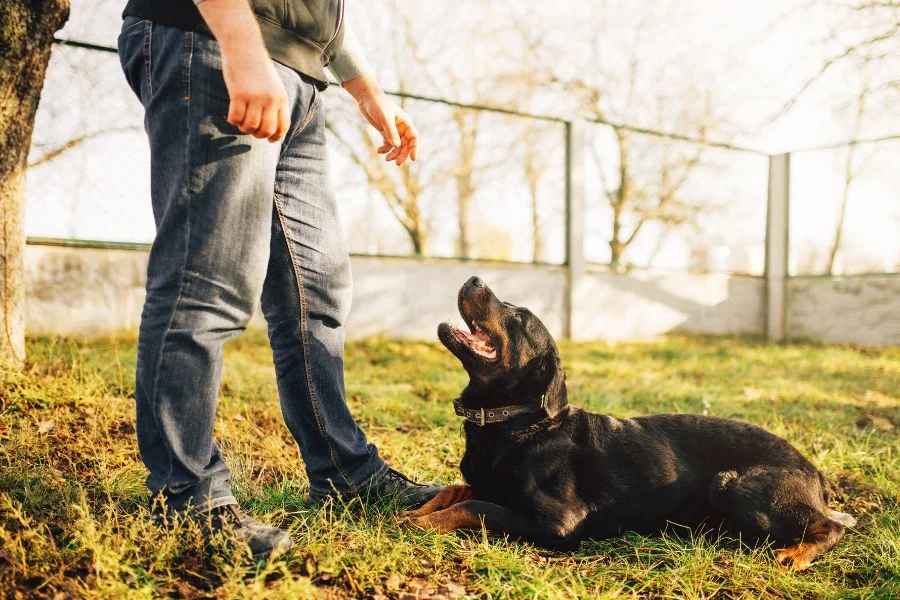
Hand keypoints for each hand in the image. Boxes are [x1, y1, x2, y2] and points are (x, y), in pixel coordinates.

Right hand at [196, 0, 288, 141]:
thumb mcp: (273, 84)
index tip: (269, 140)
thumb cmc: (257, 66)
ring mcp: (255, 97)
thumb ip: (274, 102)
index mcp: (281, 98)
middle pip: (266, 130)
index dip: (276, 136)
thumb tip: (269, 125)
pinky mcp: (238, 94)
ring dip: (243, 128)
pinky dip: (232, 121)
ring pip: (250, 126)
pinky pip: (235, 118)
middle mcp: (270, 100)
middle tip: (250, 129)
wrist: (244, 46)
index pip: (283, 125)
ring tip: (240, 122)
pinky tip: (231, 116)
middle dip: (257, 135)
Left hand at [343, 75, 418, 165]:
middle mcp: (401, 128)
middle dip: (402, 154)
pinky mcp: (384, 132)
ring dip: (393, 154)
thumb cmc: (378, 104)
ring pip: (397, 146)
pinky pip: (388, 144)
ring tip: (386, 159)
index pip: (414, 138)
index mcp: (405, 122)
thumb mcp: (385, 118)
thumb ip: (391, 132)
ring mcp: (393, 130)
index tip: (413, 159)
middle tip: (398, 163)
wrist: (366, 98)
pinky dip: (385, 149)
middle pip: (406, 145)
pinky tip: (379, 151)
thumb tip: (397, 146)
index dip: (415, 149)